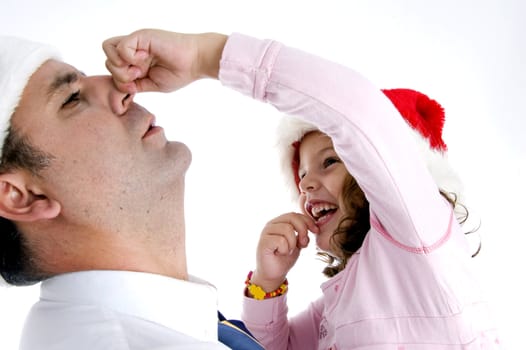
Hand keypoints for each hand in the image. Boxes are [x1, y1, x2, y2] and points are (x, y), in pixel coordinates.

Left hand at [102, 29, 226, 92]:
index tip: (135, 87)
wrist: (195, 62)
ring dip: (120, 65)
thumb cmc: (180, 73)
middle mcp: (133, 50)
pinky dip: (129, 58)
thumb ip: (135, 86)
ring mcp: (136, 42)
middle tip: (137, 77)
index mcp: (136, 62)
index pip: (113, 68)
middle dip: (119, 75)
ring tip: (138, 70)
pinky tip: (144, 60)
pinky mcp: (140, 36)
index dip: (118, 81)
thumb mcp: (152, 85)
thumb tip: (121, 87)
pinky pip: (120, 47)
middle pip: (107, 60)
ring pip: (108, 49)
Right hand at [251, 212, 318, 291]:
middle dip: (303, 230)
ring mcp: (266, 232)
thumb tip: (313, 227)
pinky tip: (281, 253)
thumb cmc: (284, 258)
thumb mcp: (298, 243)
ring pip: (287, 229)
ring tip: (288, 251)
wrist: (274, 274)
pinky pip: (281, 240)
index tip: (316, 231)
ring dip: (292, 243)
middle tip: (303, 244)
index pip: (295, 214)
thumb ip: (303, 234)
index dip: (308, 221)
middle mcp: (271, 224)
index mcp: (279, 222)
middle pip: (292, 217)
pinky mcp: (263, 242)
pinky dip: (285, 249)